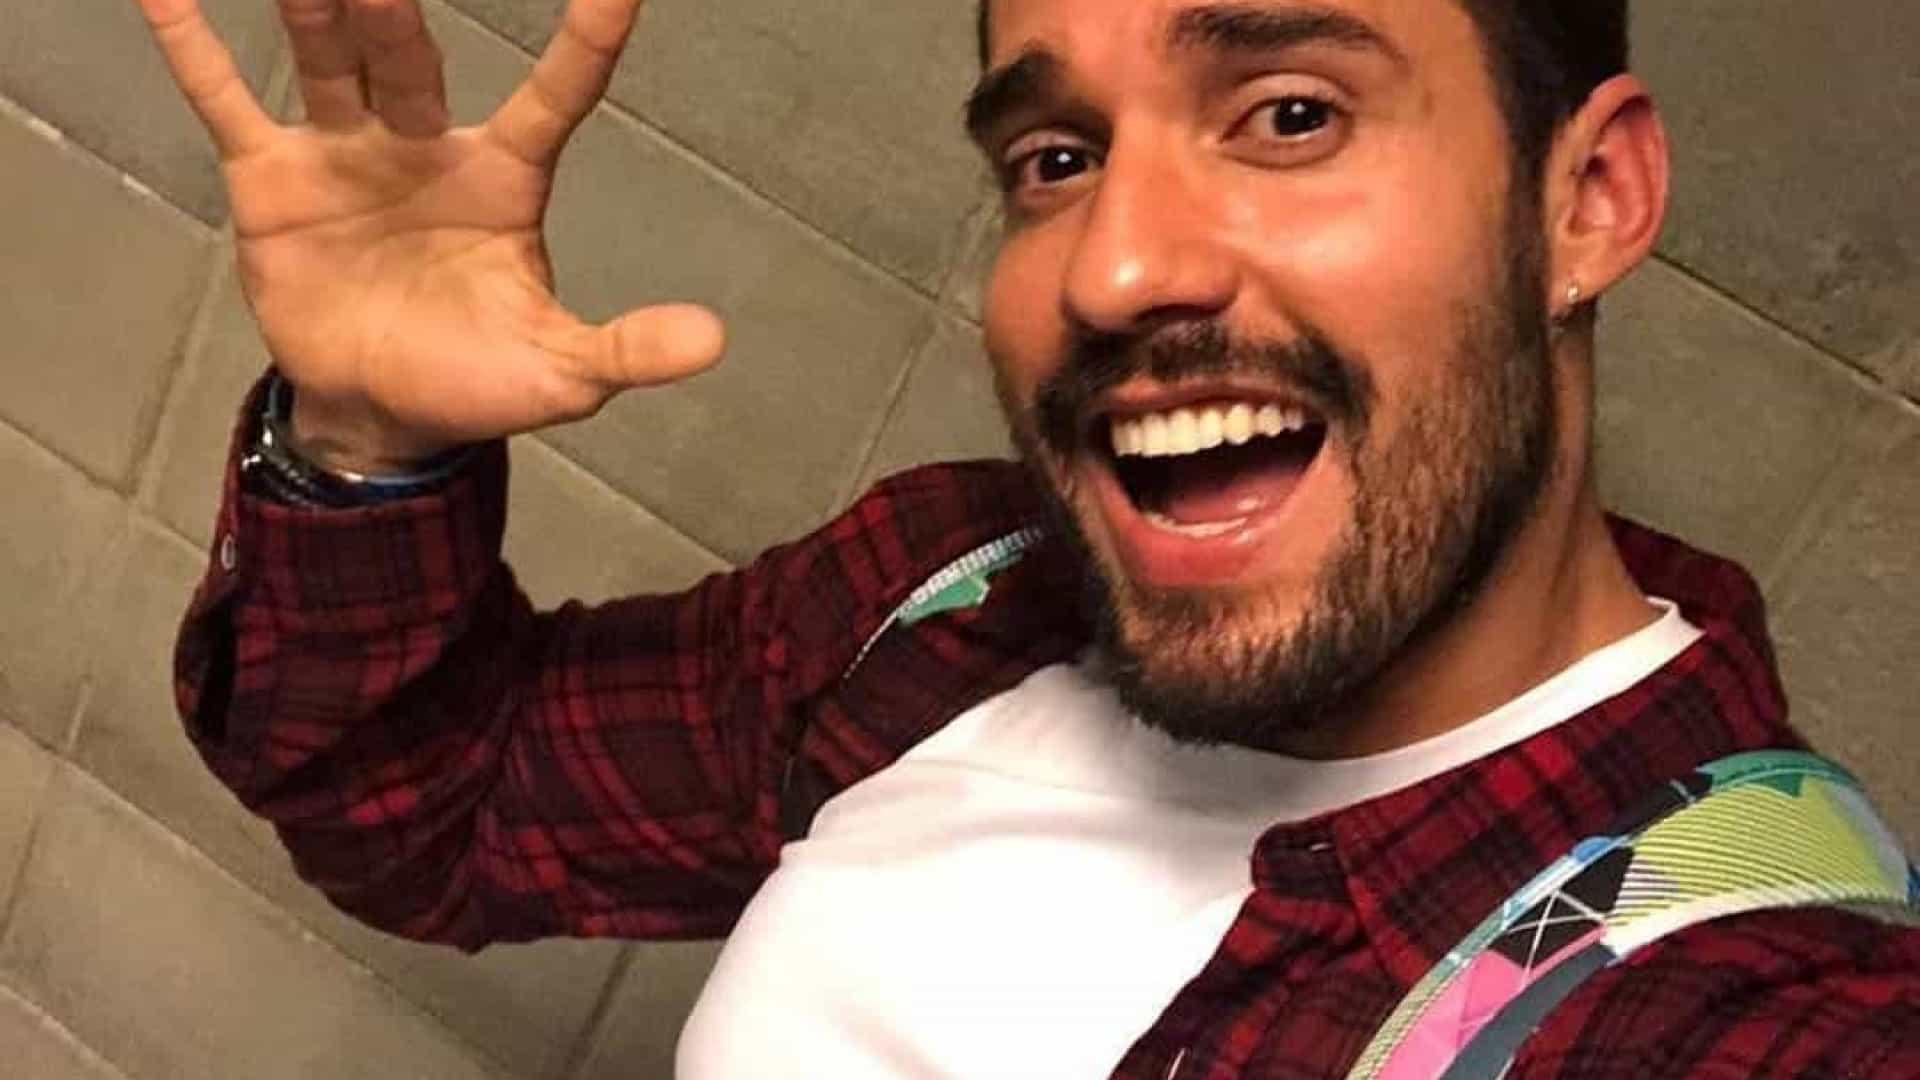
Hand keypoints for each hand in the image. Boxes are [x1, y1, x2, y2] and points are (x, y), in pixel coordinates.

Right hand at [135, 0, 725, 472]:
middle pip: (412, 57)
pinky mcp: (273, 177)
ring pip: (332, 59)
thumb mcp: (561, 372)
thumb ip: (627, 348)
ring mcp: (347, 151)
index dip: (585, 43)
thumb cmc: (477, 380)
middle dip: (395, 10)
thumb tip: (714, 341)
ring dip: (321, 5)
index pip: (556, 97)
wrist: (380, 414)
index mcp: (506, 180)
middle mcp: (426, 145)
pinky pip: (227, 100)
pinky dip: (193, 43)